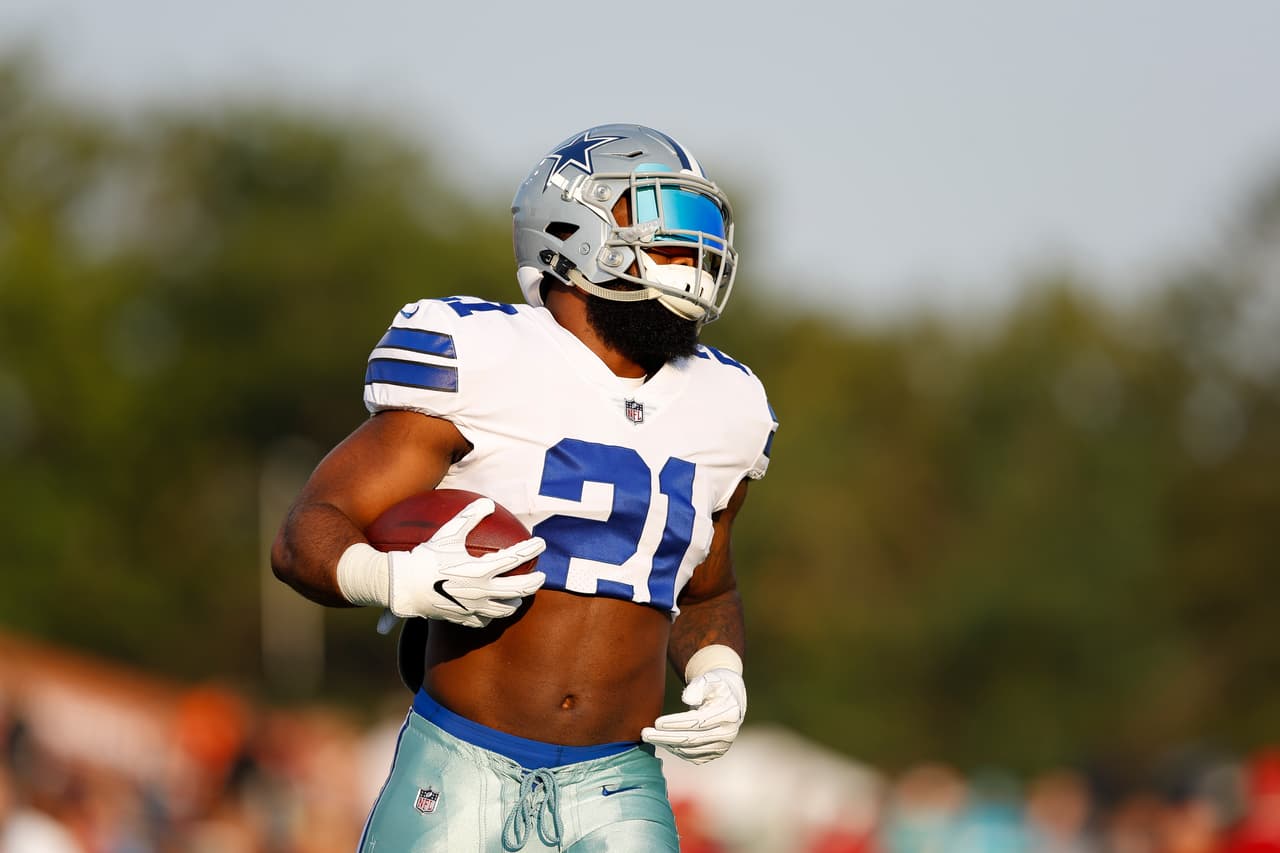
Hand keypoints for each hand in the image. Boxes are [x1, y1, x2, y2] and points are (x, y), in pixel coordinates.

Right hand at [387, 497, 545, 627]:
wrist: (405, 586)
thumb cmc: (427, 557)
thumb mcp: (448, 533)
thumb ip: (470, 517)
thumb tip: (488, 502)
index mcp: (481, 569)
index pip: (516, 558)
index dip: (532, 548)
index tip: (541, 543)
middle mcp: (482, 591)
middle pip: (519, 589)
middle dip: (535, 582)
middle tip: (541, 576)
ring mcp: (474, 607)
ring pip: (505, 609)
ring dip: (516, 601)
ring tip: (519, 597)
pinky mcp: (463, 618)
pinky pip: (485, 621)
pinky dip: (492, 615)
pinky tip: (492, 610)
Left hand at [641, 667, 746, 763]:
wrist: (729, 699)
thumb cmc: (714, 685)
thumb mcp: (709, 678)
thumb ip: (698, 686)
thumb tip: (687, 699)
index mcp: (728, 713)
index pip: (698, 722)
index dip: (676, 723)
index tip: (657, 722)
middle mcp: (728, 734)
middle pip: (692, 739)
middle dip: (666, 737)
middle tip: (645, 734)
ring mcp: (722, 746)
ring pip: (689, 750)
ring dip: (667, 744)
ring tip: (649, 736)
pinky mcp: (714, 754)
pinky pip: (691, 755)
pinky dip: (675, 749)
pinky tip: (663, 741)